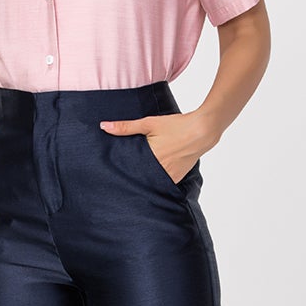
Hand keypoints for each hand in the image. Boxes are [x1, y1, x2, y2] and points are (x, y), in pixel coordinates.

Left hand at [99, 110, 216, 183]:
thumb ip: (125, 127)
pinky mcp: (177, 178)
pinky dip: (156, 178)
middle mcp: (160, 172)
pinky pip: (162, 182)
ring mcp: (170, 177)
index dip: (121, 171)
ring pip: (151, 181)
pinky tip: (152, 174)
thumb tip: (103, 126)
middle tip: (120, 177)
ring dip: (144, 178)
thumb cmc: (176, 126)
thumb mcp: (149, 123)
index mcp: (150, 160)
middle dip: (132, 176)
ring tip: (136, 175)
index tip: (112, 172)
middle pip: (140, 177)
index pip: (129, 170)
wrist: (202, 131)